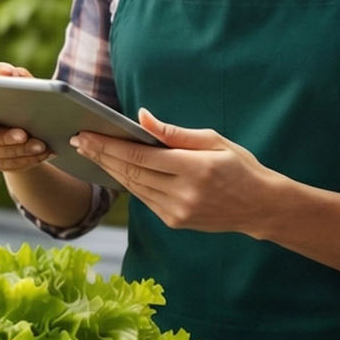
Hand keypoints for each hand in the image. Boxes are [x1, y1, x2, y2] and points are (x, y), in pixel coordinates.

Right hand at [0, 62, 55, 171]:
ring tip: (41, 145)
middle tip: (23, 134)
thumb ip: (10, 74)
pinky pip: (6, 164)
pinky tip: (42, 153)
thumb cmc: (18, 94)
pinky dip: (26, 159)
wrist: (29, 122)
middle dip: (0, 136)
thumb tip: (8, 73)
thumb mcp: (18, 81)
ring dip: (18, 149)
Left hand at [72, 109, 287, 233]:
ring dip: (109, 169)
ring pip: (133, 187)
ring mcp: (178, 212)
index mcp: (194, 169)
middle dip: (101, 155)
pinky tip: (113, 169)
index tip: (86, 134)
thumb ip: (174, 132)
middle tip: (78, 141)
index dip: (109, 145)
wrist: (262, 207)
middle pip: (130, 173)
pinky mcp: (175, 222)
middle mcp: (183, 194)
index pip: (140, 157)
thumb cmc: (240, 166)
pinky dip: (127, 182)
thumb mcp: (213, 140)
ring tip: (90, 152)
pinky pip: (144, 198)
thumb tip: (140, 117)